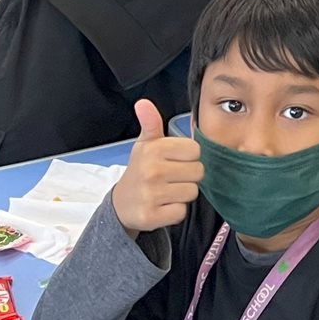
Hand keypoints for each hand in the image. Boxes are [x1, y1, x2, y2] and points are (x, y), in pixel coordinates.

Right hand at [111, 100, 201, 234]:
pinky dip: (175, 211)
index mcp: (153, 149)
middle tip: (171, 178)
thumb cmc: (140, 170)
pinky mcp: (152, 216)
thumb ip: (151, 122)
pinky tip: (163, 206)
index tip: (174, 161)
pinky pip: (181, 212)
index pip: (195, 150)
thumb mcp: (145, 144)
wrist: (121, 204)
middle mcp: (152, 171)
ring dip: (182, 194)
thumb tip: (143, 103)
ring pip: (192, 192)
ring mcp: (151, 195)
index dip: (188, 157)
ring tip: (167, 191)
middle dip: (188, 176)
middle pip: (198, 172)